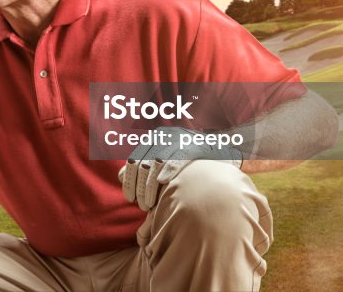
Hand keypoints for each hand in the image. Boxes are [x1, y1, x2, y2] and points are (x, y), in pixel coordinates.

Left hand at [118, 127, 243, 210]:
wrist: (222, 153)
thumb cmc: (190, 165)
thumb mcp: (164, 165)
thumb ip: (143, 169)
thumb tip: (120, 176)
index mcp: (154, 140)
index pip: (133, 160)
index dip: (129, 181)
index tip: (129, 198)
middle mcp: (165, 137)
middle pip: (142, 163)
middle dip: (139, 187)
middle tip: (142, 205)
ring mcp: (180, 139)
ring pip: (155, 162)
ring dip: (149, 186)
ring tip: (149, 204)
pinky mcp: (195, 145)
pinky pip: (177, 157)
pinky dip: (168, 170)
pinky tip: (163, 183)